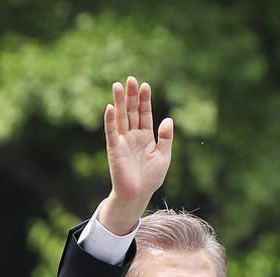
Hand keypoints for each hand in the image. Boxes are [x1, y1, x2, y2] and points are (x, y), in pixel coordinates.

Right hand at [98, 76, 173, 234]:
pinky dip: (110, 121)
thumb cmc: (150, 178)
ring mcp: (122, 141)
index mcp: (145, 136)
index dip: (145, 100)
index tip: (145, 85)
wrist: (138, 195)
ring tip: (118, 86)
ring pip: (121, 118)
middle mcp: (132, 136)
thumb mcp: (163, 156)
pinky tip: (110, 108)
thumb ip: (166, 138)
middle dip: (131, 96)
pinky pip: (111, 133)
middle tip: (130, 79)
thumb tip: (168, 119)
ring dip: (119, 102)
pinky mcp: (114, 149)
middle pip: (131, 112)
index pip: (144, 114)